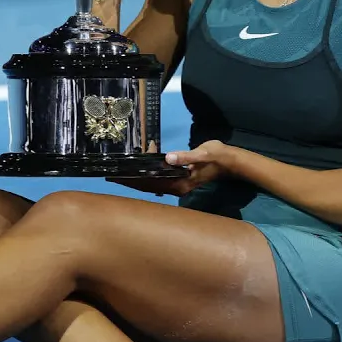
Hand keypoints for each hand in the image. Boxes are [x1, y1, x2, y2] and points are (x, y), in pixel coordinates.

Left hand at [105, 141, 232, 197]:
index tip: (118, 178)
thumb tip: (169, 158)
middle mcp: (177, 188)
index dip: (134, 181)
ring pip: (152, 186)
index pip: (151, 184)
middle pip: (148, 187)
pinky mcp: (179, 181)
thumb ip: (186, 156)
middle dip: (130, 183)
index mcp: (180, 183)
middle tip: (111, 178)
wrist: (229, 162)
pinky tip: (138, 174)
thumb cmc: (216, 156)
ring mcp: (178, 186)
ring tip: (119, 177)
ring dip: (136, 181)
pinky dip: (147, 178)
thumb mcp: (203, 153)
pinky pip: (158, 182)